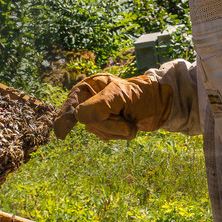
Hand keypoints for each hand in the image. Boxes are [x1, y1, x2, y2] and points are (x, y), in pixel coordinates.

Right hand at [56, 72, 174, 140]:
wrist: (160, 104)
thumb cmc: (141, 94)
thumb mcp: (119, 96)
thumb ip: (98, 106)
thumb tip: (78, 117)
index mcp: (90, 86)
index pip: (72, 103)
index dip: (65, 118)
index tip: (61, 134)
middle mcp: (90, 99)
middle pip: (87, 120)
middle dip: (108, 124)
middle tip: (125, 117)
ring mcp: (98, 114)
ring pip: (97, 130)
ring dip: (116, 129)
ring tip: (129, 119)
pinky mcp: (106, 126)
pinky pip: (106, 136)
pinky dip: (120, 133)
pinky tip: (129, 125)